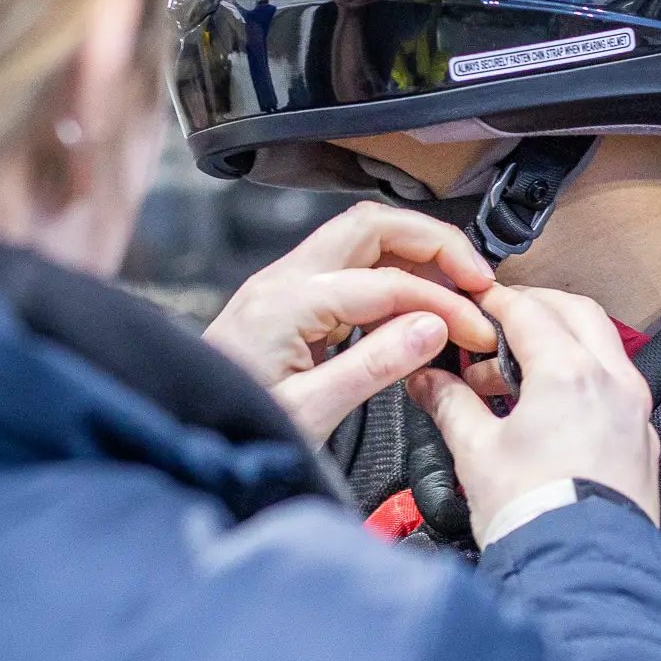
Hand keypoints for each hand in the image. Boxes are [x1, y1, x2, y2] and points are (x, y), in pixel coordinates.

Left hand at [203, 203, 500, 443]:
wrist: (183, 434)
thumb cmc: (232, 428)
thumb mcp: (309, 412)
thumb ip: (373, 367)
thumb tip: (432, 327)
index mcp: (286, 303)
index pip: (387, 284)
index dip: (443, 303)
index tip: (476, 330)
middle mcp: (281, 281)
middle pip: (371, 226)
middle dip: (432, 243)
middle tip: (476, 276)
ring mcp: (281, 287)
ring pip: (360, 240)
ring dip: (413, 254)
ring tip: (455, 285)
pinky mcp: (284, 303)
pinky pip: (347, 269)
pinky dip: (389, 275)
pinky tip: (412, 305)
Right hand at [407, 285, 659, 537]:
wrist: (584, 575)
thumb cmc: (536, 516)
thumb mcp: (476, 451)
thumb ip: (450, 404)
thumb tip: (429, 382)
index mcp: (569, 373)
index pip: (528, 311)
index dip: (495, 302)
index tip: (474, 304)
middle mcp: (612, 382)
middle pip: (576, 313)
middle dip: (535, 309)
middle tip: (497, 325)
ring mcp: (634, 412)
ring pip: (602, 348)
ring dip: (561, 344)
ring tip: (514, 377)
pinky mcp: (641, 441)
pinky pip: (616, 387)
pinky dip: (584, 378)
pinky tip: (551, 409)